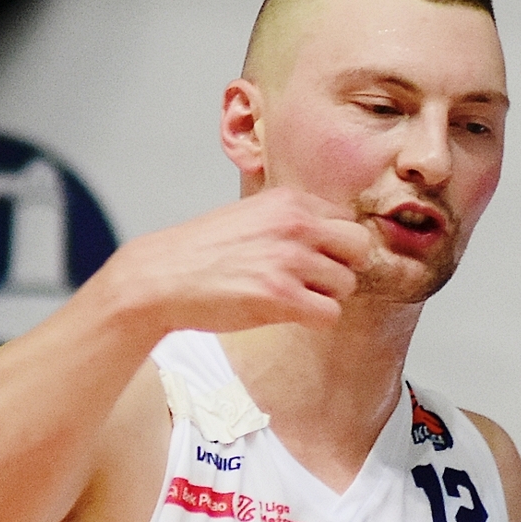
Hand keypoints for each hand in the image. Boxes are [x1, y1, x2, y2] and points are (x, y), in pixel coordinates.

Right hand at [106, 187, 372, 335]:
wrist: (160, 277)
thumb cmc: (204, 251)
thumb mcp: (252, 214)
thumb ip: (292, 219)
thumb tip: (333, 237)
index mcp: (290, 201)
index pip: (348, 221)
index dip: (337, 246)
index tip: (318, 259)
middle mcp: (295, 225)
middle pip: (360, 248)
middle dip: (344, 268)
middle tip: (316, 281)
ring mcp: (288, 260)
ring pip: (347, 285)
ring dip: (325, 297)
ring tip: (292, 297)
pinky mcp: (280, 297)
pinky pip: (330, 313)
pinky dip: (315, 319)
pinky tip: (290, 314)